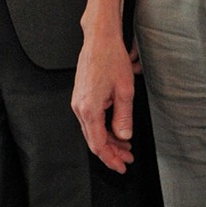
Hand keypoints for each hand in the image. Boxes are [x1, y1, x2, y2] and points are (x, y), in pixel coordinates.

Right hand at [72, 31, 136, 173]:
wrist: (99, 39)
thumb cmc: (111, 59)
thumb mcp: (125, 91)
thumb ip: (124, 117)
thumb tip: (124, 136)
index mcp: (89, 109)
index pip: (99, 144)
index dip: (111, 158)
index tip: (121, 166)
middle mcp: (79, 108)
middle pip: (94, 140)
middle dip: (112, 152)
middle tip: (127, 158)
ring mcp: (78, 103)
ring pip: (92, 131)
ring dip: (109, 140)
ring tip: (126, 145)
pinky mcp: (80, 97)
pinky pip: (91, 120)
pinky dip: (103, 128)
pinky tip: (115, 129)